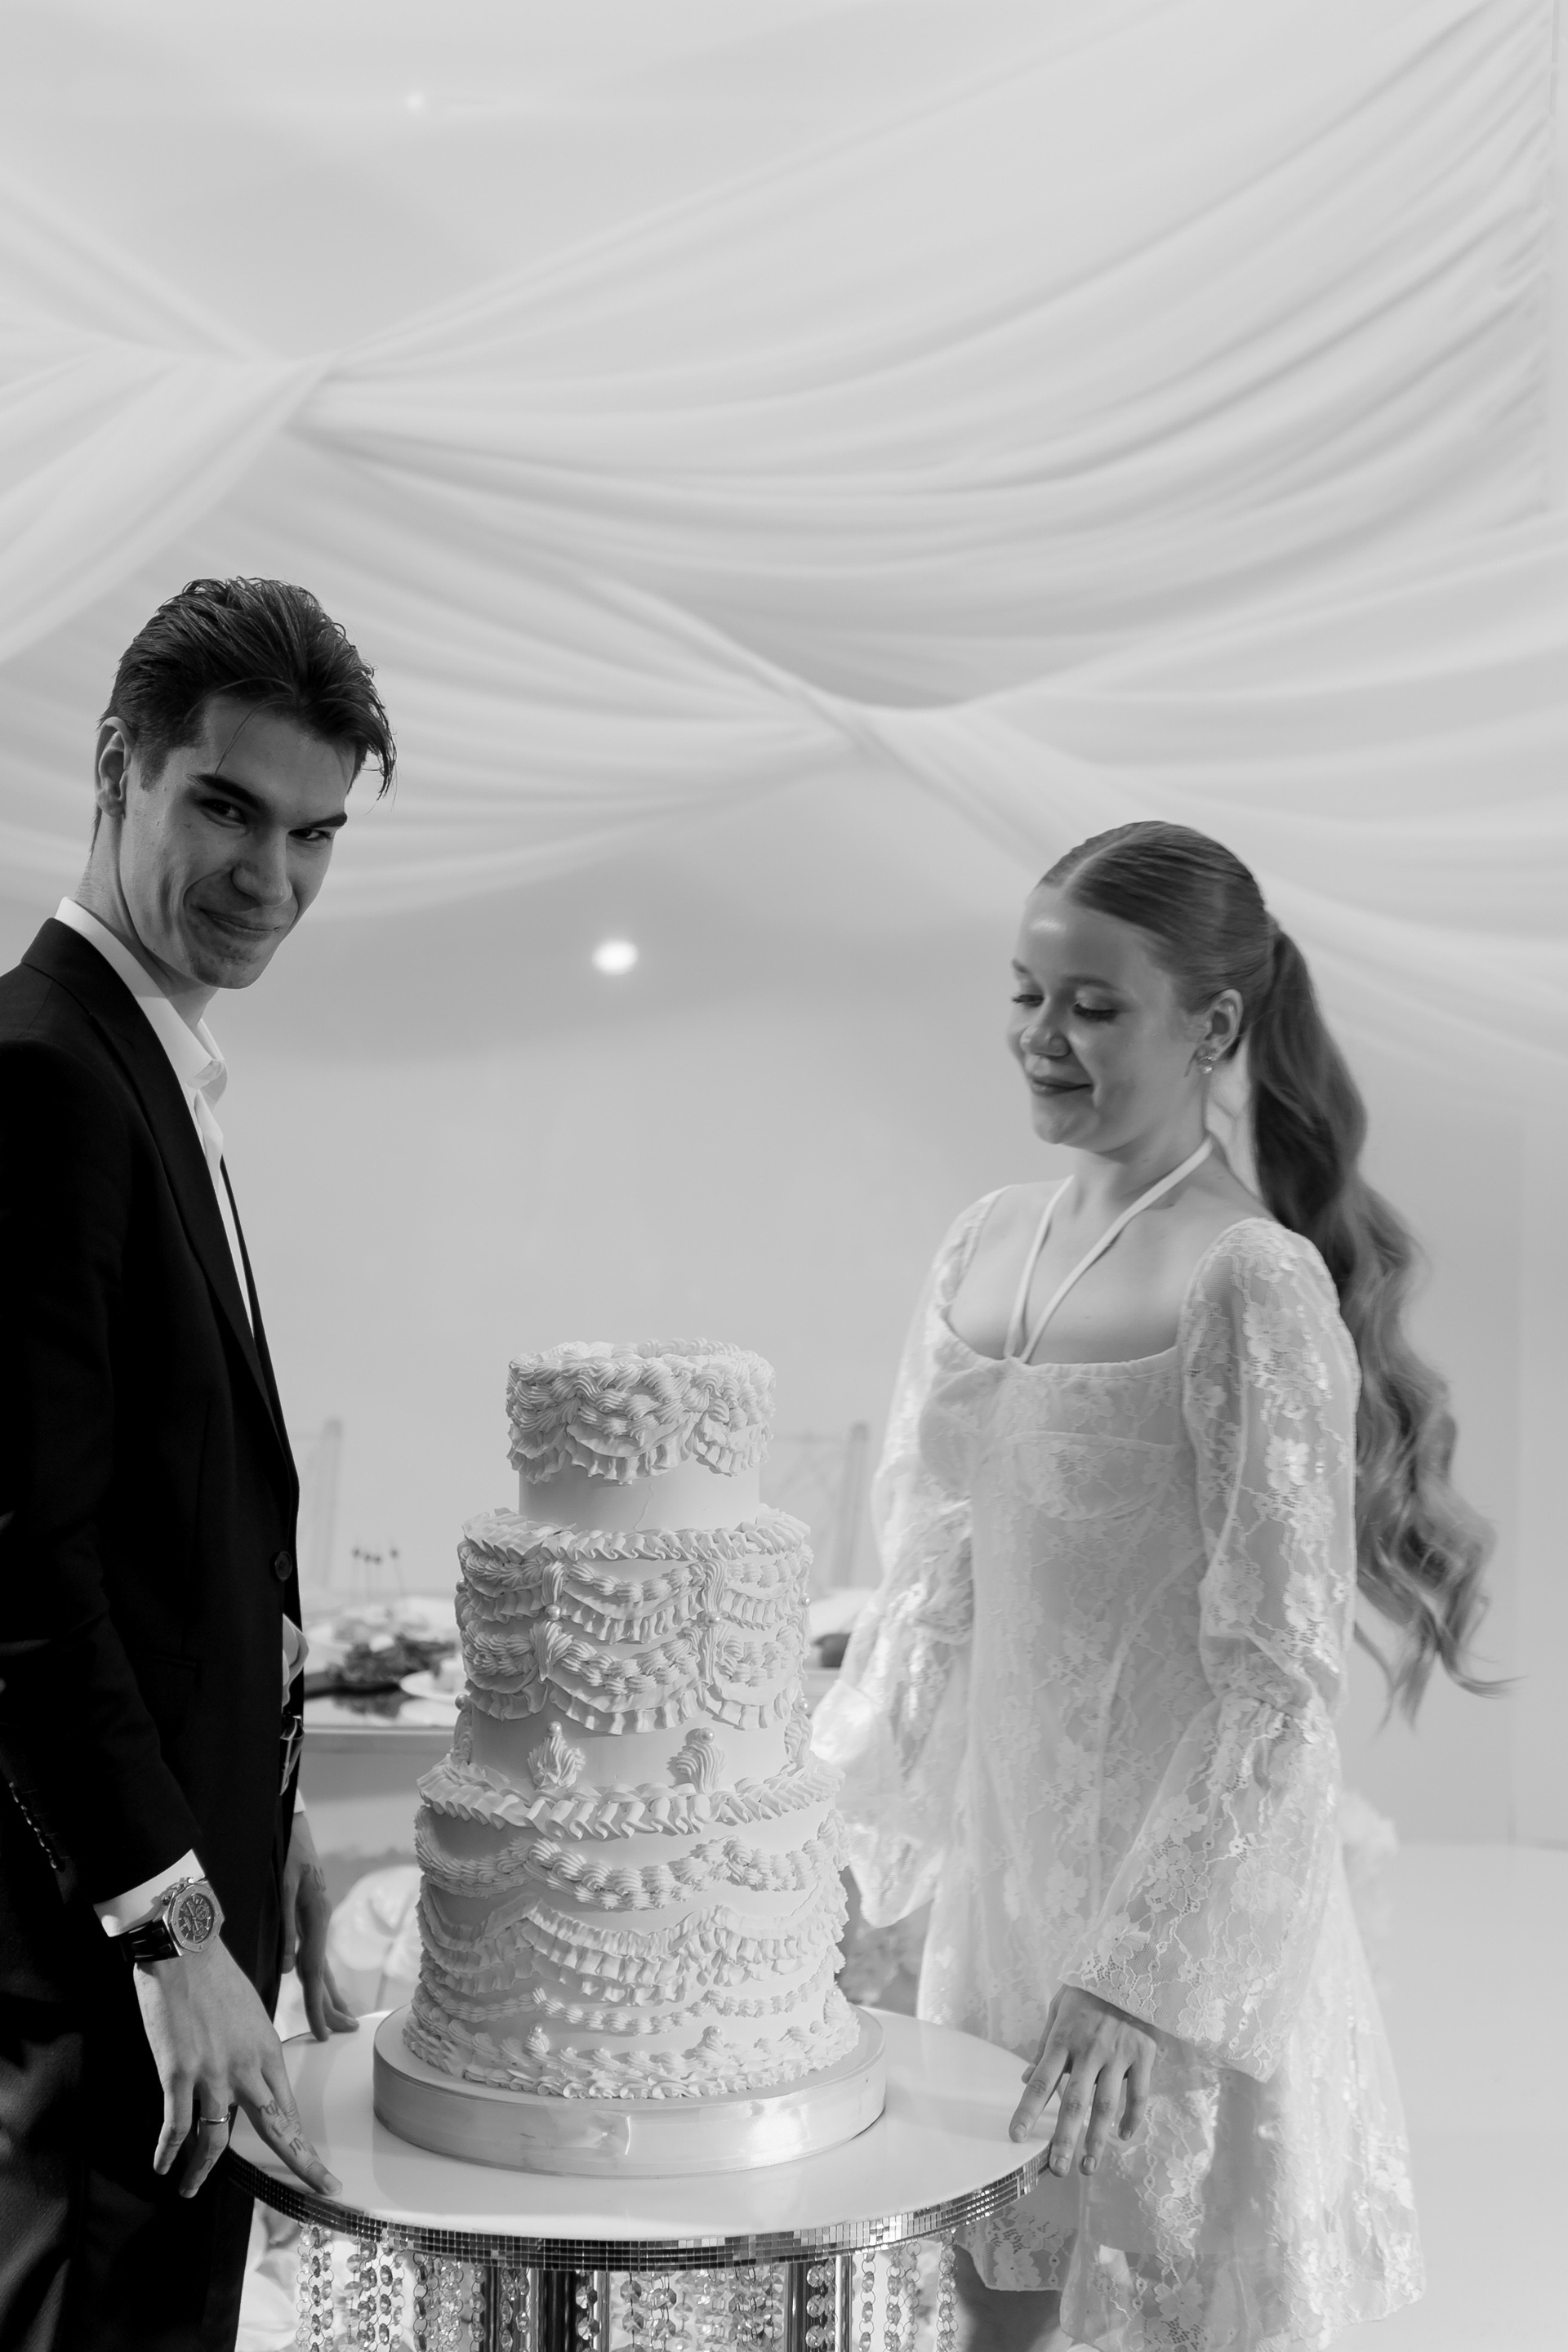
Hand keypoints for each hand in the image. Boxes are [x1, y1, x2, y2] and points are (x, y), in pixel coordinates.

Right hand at [133, 1932, 342, 2200]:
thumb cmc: (216, 1977)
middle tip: (319, 2190)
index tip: (322, 2173)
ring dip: (199, 2172)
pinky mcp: (178, 2073)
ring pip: (214, 2141)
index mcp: (268, 2053)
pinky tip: (160, 2167)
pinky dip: (167, 2152)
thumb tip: (252, 2079)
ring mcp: (212, 2074)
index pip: (290, 2112)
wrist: (184, 1949)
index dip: (305, 2147)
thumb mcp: (251, 2015)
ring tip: (187, 2191)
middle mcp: (247, 2069)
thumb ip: (254, 2052)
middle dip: (300, 2164)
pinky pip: (175, 2126)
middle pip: (275, 2129)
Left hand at [282, 1810, 356, 2042]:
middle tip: (342, 2033)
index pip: (314, 1972)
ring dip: (331, 1993)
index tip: (323, 2032)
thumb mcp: (283, 1886)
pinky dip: (320, 1974)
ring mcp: (316, 1920)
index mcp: (316, 1918)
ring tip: (345, 2017)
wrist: (294, 1826)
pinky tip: (321, 1983)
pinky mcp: (310, 1916)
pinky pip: (316, 1952)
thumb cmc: (288, 1852)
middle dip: (332, 2005)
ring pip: (323, 1965)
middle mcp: (320, 1922)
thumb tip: (290, 1968)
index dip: (318, 2006)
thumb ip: (287, 1928)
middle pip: (324, 1973)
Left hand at [1009, 1984, 1155, 2175]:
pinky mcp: (1143, 2055)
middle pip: (1073, 2102)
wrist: (1133, 1965)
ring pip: (1105, 2105)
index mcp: (1063, 2038)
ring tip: (1087, 2167)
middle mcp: (1088, 2050)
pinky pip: (1138, 2094)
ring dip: (1096, 2140)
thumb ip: (1044, 2045)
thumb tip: (1024, 2079)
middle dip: (1063, 2138)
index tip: (1016, 2136)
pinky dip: (1132, 2119)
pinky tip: (1123, 2137)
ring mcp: (1118, 2054)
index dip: (1027, 2110)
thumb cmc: (1090, 1989)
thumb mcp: (1059, 2008)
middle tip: (1057, 2169)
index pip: (1040, 2080)